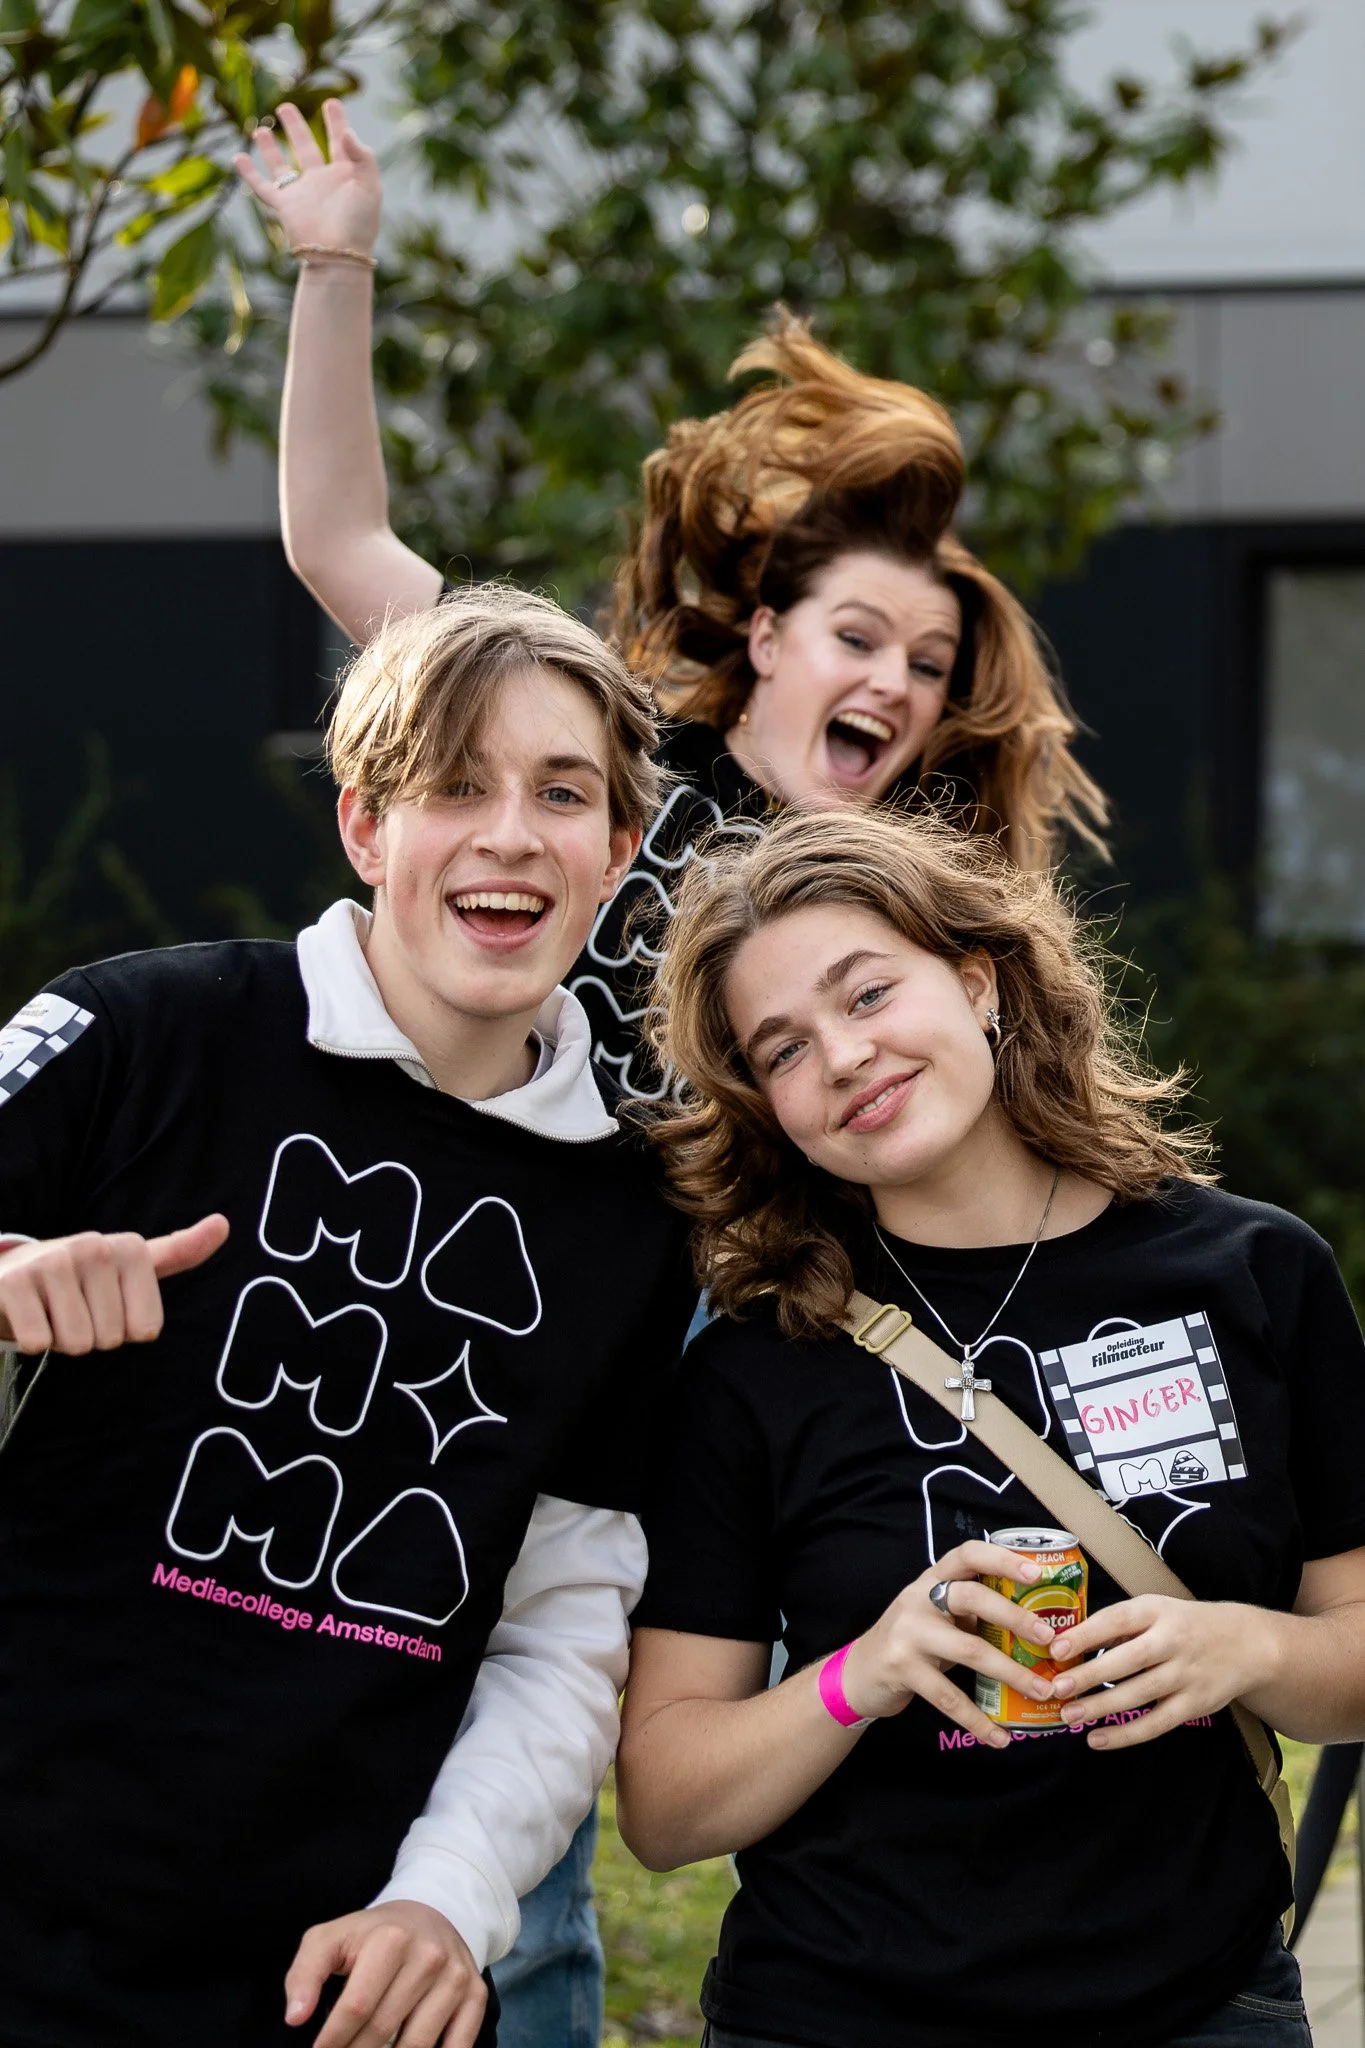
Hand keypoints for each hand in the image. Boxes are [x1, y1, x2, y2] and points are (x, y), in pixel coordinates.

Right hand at [0, 1215, 228, 1352]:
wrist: (12, 1273)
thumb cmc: (81, 1278)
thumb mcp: (132, 1265)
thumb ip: (179, 1252)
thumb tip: (224, 1224)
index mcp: (129, 1248)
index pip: (146, 1329)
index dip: (125, 1330)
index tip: (107, 1305)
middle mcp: (93, 1248)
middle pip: (111, 1339)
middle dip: (91, 1336)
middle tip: (74, 1309)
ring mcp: (51, 1262)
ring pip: (77, 1344)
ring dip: (62, 1340)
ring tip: (53, 1312)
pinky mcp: (12, 1283)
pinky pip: (39, 1342)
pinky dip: (33, 1341)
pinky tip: (28, 1316)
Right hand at [234, 99, 380, 256]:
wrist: (339, 254)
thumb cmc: (359, 223)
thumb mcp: (369, 184)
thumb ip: (361, 155)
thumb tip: (347, 132)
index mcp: (345, 175)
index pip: (340, 142)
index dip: (336, 122)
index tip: (331, 102)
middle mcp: (321, 182)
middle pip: (306, 147)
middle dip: (297, 127)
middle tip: (286, 107)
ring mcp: (301, 193)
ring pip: (281, 165)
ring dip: (271, 148)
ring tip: (262, 128)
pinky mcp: (284, 206)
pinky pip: (262, 186)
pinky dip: (248, 173)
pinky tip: (238, 157)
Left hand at [285, 1901, 487, 2047]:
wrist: (432, 1913)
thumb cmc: (373, 1935)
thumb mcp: (332, 1938)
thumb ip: (305, 1973)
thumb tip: (295, 2017)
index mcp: (390, 1939)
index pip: (357, 2007)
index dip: (332, 2040)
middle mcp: (429, 1956)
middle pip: (383, 2030)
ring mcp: (455, 1977)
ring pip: (417, 2045)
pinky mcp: (475, 1995)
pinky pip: (456, 2047)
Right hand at [838, 1540, 1056, 1751]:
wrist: (859, 1672)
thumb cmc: (913, 1640)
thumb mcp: (937, 1615)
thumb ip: (971, 1612)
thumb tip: (1036, 1624)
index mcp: (932, 1580)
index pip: (967, 1555)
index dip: (1002, 1559)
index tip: (1037, 1573)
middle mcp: (919, 1600)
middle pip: (971, 1597)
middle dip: (1014, 1616)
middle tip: (1049, 1637)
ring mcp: (908, 1634)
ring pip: (968, 1649)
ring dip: (1010, 1672)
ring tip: (1042, 1690)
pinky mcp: (903, 1670)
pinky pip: (948, 1697)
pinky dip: (978, 1720)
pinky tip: (1001, 1737)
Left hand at [1051, 1595, 1278, 1749]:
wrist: (1246, 1644)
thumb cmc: (1185, 1624)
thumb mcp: (1155, 1610)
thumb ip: (1118, 1625)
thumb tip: (1070, 1643)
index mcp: (1157, 1612)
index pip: (1117, 1620)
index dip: (1086, 1634)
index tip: (1056, 1647)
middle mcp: (1172, 1642)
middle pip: (1127, 1660)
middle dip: (1089, 1676)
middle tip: (1057, 1688)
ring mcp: (1185, 1675)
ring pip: (1139, 1694)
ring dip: (1101, 1707)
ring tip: (1069, 1715)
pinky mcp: (1194, 1704)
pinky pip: (1156, 1723)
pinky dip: (1126, 1734)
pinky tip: (1097, 1739)